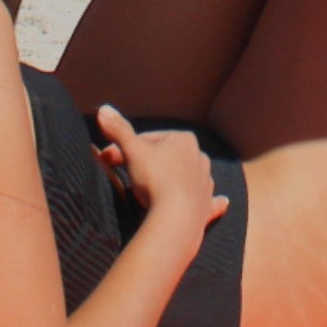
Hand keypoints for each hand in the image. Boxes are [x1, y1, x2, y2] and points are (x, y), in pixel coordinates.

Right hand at [94, 107, 227, 242]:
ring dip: (173, 181)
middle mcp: (200, 158)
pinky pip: (211, 201)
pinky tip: (223, 201)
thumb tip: (103, 108)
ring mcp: (206, 183)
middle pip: (166, 158)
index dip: (125, 148)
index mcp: (185, 140)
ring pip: (187, 177)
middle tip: (124, 177)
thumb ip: (120, 130)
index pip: (148, 139)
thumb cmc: (156, 178)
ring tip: (153, 193)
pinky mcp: (207, 207)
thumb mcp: (134, 151)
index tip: (108, 159)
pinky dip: (214, 201)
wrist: (176, 218)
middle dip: (146, 165)